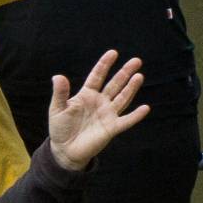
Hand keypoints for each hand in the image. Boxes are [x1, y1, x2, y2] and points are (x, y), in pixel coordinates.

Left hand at [45, 50, 149, 170]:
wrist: (65, 149)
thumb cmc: (60, 128)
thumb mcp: (57, 109)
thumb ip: (60, 93)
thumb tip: (58, 76)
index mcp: (86, 95)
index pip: (97, 76)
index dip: (104, 65)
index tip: (113, 53)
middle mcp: (100, 102)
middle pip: (115, 84)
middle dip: (125, 72)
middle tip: (136, 60)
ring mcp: (107, 114)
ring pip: (122, 98)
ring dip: (131, 88)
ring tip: (139, 76)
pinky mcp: (112, 128)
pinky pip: (126, 121)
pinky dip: (136, 116)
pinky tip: (145, 108)